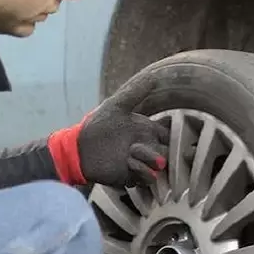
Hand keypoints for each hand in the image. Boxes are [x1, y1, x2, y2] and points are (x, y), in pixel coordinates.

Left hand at [47, 78, 169, 187]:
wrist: (79, 149)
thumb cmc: (97, 125)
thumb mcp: (116, 106)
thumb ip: (134, 92)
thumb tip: (154, 76)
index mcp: (148, 130)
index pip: (170, 134)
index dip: (173, 134)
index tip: (162, 132)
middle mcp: (148, 147)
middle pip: (169, 151)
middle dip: (161, 149)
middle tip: (140, 143)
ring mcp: (142, 163)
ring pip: (161, 166)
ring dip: (150, 160)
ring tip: (131, 152)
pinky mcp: (134, 176)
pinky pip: (148, 178)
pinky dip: (142, 171)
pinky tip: (128, 163)